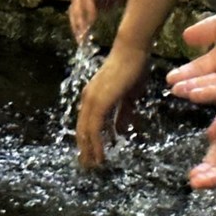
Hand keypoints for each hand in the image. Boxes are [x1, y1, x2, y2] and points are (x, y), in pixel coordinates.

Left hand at [75, 44, 150, 167]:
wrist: (132, 51)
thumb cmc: (133, 68)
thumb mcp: (129, 96)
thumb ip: (124, 112)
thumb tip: (120, 130)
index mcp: (93, 96)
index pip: (87, 123)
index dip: (88, 139)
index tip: (93, 153)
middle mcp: (88, 99)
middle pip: (81, 130)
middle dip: (85, 149)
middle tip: (89, 165)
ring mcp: (91, 101)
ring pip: (85, 132)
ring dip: (89, 150)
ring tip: (94, 165)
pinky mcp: (98, 103)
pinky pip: (93, 129)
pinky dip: (96, 144)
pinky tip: (101, 155)